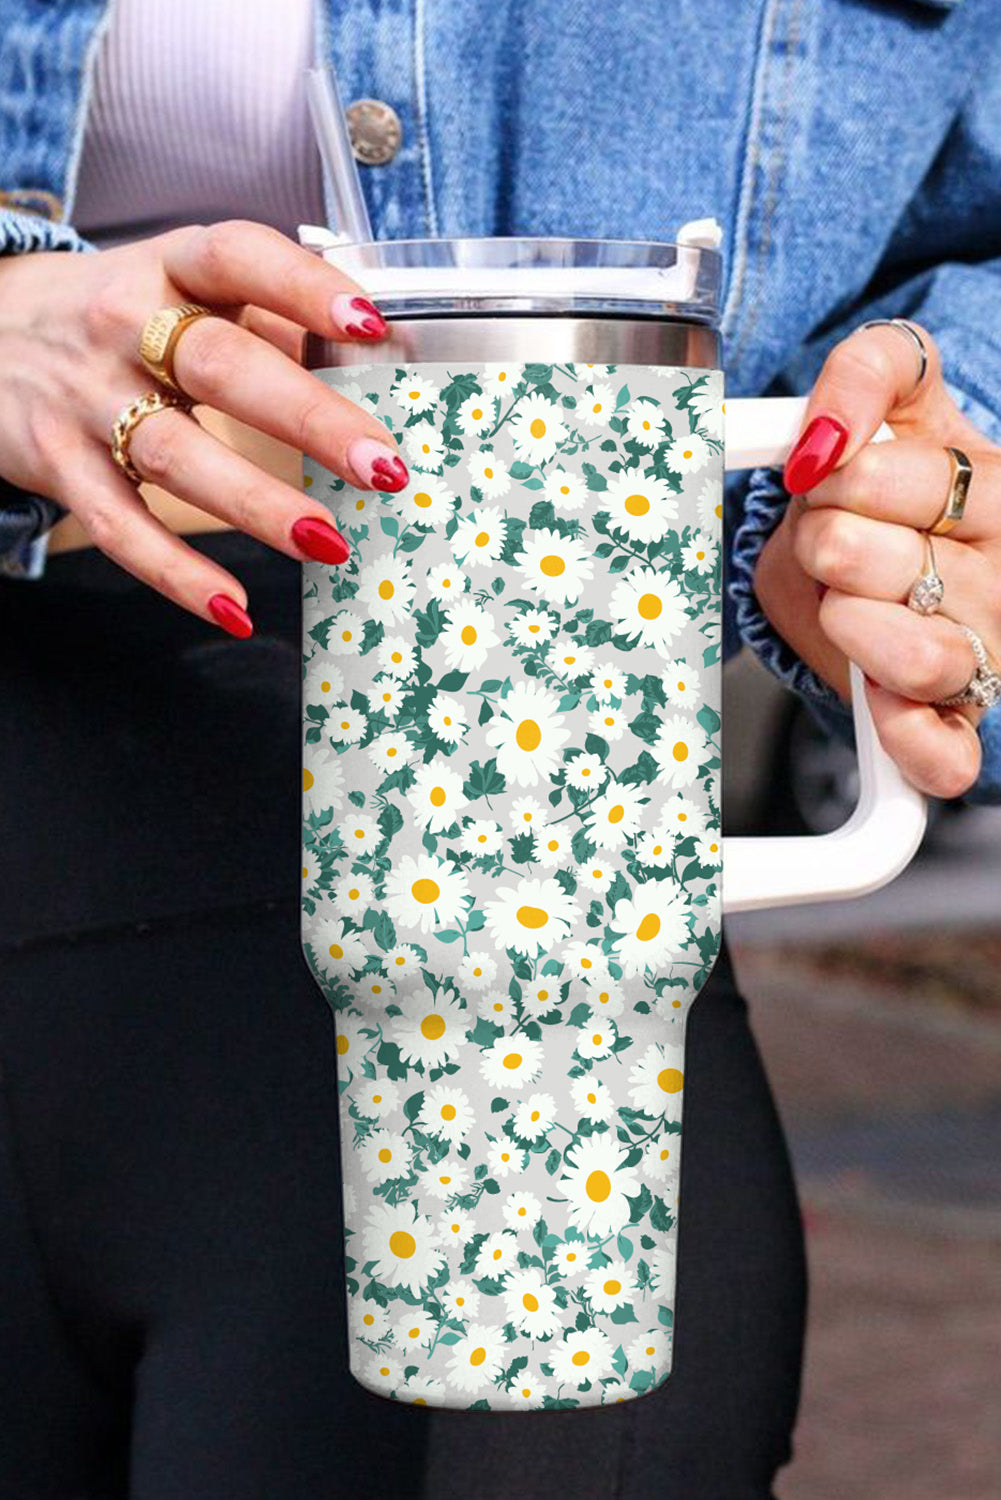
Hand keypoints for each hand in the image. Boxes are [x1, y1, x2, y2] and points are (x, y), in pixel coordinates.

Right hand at [0, 220, 407, 634]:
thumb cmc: (120, 316)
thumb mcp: (180, 288)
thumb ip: (269, 317)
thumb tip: (377, 355)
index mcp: (170, 265)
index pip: (238, 257)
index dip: (304, 287)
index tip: (370, 325)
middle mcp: (124, 324)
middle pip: (222, 368)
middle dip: (308, 420)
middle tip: (383, 469)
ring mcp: (87, 398)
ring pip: (175, 454)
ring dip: (256, 504)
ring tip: (328, 543)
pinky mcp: (59, 464)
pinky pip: (121, 526)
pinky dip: (177, 574)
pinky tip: (236, 609)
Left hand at [753, 321, 1000, 798]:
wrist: (878, 560)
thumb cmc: (894, 485)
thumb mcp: (896, 398)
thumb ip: (868, 374)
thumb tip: (826, 437)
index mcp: (1000, 491)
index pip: (904, 476)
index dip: (837, 478)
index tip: (832, 479)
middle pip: (865, 560)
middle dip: (823, 545)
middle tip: (836, 546)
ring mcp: (991, 656)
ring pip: (917, 657)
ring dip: (845, 625)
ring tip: (848, 606)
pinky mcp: (962, 728)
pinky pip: (941, 756)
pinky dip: (902, 734)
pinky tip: (879, 696)